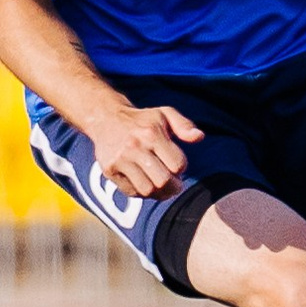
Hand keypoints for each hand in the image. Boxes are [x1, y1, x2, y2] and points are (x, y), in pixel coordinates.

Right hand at [88, 104, 203, 199]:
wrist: (106, 118)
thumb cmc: (142, 119)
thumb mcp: (164, 114)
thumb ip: (184, 125)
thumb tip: (199, 137)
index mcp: (152, 133)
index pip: (177, 164)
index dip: (181, 167)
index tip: (177, 164)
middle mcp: (135, 146)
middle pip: (163, 181)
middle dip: (174, 186)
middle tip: (174, 184)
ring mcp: (121, 160)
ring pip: (147, 190)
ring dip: (159, 193)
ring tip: (161, 185)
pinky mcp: (110, 170)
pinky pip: (131, 192)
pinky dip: (142, 192)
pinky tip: (146, 183)